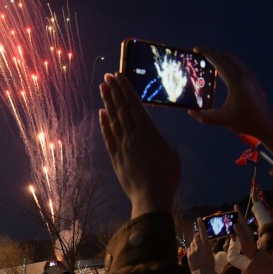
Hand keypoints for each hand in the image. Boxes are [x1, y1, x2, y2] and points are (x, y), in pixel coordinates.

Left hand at [99, 72, 179, 215]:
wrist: (150, 197)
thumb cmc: (167, 177)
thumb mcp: (171, 154)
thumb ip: (161, 141)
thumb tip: (155, 139)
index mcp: (149, 131)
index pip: (134, 104)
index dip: (126, 89)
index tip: (119, 76)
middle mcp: (133, 135)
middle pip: (121, 108)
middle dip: (114, 90)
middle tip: (107, 76)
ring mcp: (122, 145)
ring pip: (113, 119)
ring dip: (107, 102)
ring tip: (103, 88)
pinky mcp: (116, 157)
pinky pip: (108, 136)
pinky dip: (104, 124)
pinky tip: (101, 113)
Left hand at [187, 229, 214, 271]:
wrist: (203, 273)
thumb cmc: (210, 264)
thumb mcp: (210, 254)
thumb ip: (206, 247)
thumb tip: (203, 243)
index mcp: (206, 245)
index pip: (203, 233)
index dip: (201, 225)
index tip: (198, 219)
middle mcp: (198, 246)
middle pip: (195, 238)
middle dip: (197, 239)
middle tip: (199, 245)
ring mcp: (192, 250)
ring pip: (192, 244)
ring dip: (194, 245)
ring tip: (198, 253)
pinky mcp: (188, 255)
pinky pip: (189, 249)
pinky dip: (191, 251)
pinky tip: (195, 256)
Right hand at [189, 48, 272, 156]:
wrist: (265, 124)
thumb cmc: (244, 121)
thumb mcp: (221, 120)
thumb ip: (203, 116)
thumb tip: (191, 111)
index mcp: (236, 82)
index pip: (219, 62)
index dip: (207, 53)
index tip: (196, 49)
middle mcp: (245, 75)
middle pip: (227, 56)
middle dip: (212, 52)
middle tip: (199, 52)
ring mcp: (250, 76)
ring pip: (234, 59)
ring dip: (221, 56)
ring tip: (209, 58)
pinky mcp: (253, 79)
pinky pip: (238, 64)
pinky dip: (228, 61)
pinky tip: (221, 68)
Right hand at [232, 205, 256, 258]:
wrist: (253, 255)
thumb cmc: (249, 248)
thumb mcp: (244, 240)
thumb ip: (239, 232)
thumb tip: (234, 224)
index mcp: (246, 229)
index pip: (241, 218)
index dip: (238, 212)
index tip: (235, 205)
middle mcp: (245, 230)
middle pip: (237, 222)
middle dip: (232, 220)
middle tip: (226, 218)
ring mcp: (244, 233)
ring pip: (236, 228)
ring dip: (232, 230)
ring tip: (230, 234)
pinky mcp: (243, 237)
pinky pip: (236, 233)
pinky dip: (233, 235)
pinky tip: (233, 239)